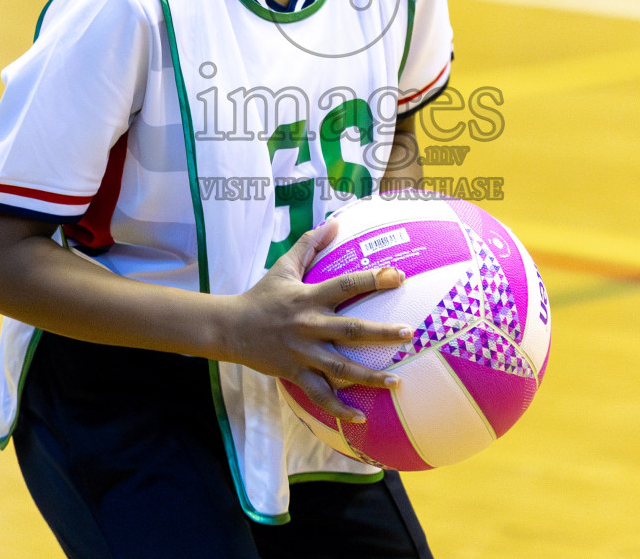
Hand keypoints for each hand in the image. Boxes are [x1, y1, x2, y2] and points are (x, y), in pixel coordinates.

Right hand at [222, 220, 412, 422]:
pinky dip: (339, 408)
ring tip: (396, 381)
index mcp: (309, 297)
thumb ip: (309, 245)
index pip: (346, 285)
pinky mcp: (295, 374)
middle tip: (409, 334)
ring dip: (369, 376)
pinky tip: (361, 416)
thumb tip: (334, 222)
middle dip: (381, 333)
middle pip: (350, 330)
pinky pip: (320, 395)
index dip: (373, 279)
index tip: (399, 276)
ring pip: (340, 368)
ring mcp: (302, 353)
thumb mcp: (284, 266)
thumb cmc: (262, 296)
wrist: (230, 328)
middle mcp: (308, 325)